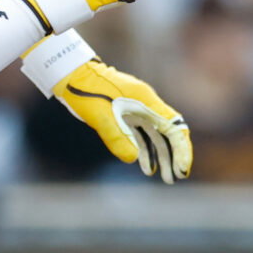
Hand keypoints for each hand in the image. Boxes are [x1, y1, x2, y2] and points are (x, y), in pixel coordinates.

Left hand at [54, 59, 192, 182]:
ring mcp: (137, 109)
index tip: (181, 169)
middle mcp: (146, 105)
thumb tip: (132, 159)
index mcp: (146, 101)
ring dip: (161, 156)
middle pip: (168, 133)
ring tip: (165, 178)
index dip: (182, 149)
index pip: (174, 127)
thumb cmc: (85, 91)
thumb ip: (116, 136)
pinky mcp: (126, 113)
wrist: (70, 74)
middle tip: (174, 179)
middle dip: (174, 156)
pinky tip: (146, 166)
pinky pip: (142, 134)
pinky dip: (146, 150)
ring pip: (156, 136)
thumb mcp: (99, 115)